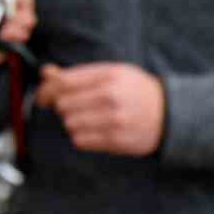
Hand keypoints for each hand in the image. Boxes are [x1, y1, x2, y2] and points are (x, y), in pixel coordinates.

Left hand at [37, 63, 165, 155]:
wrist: (169, 114)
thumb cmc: (135, 90)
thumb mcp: (111, 73)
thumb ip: (78, 73)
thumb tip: (46, 73)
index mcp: (109, 75)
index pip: (64, 83)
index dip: (47, 90)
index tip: (44, 96)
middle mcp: (111, 97)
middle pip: (63, 104)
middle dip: (61, 107)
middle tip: (70, 107)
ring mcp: (114, 120)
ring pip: (70, 124)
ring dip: (71, 122)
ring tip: (86, 118)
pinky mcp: (117, 141)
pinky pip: (81, 141)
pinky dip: (80, 136)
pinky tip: (92, 130)